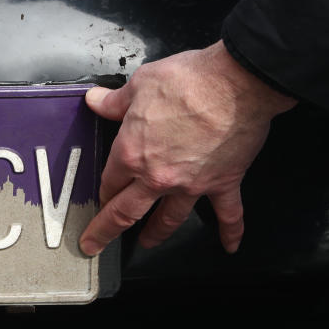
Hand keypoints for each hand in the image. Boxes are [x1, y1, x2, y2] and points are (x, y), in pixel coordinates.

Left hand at [79, 41, 296, 255]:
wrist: (235, 84)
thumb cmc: (187, 81)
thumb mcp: (139, 85)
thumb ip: (115, 101)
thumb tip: (95, 100)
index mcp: (132, 152)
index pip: (109, 179)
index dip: (102, 190)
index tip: (98, 198)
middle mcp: (157, 176)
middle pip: (126, 211)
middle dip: (106, 230)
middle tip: (94, 244)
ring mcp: (191, 184)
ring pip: (169, 218)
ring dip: (156, 233)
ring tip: (147, 243)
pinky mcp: (223, 183)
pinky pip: (228, 214)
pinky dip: (231, 232)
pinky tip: (230, 246)